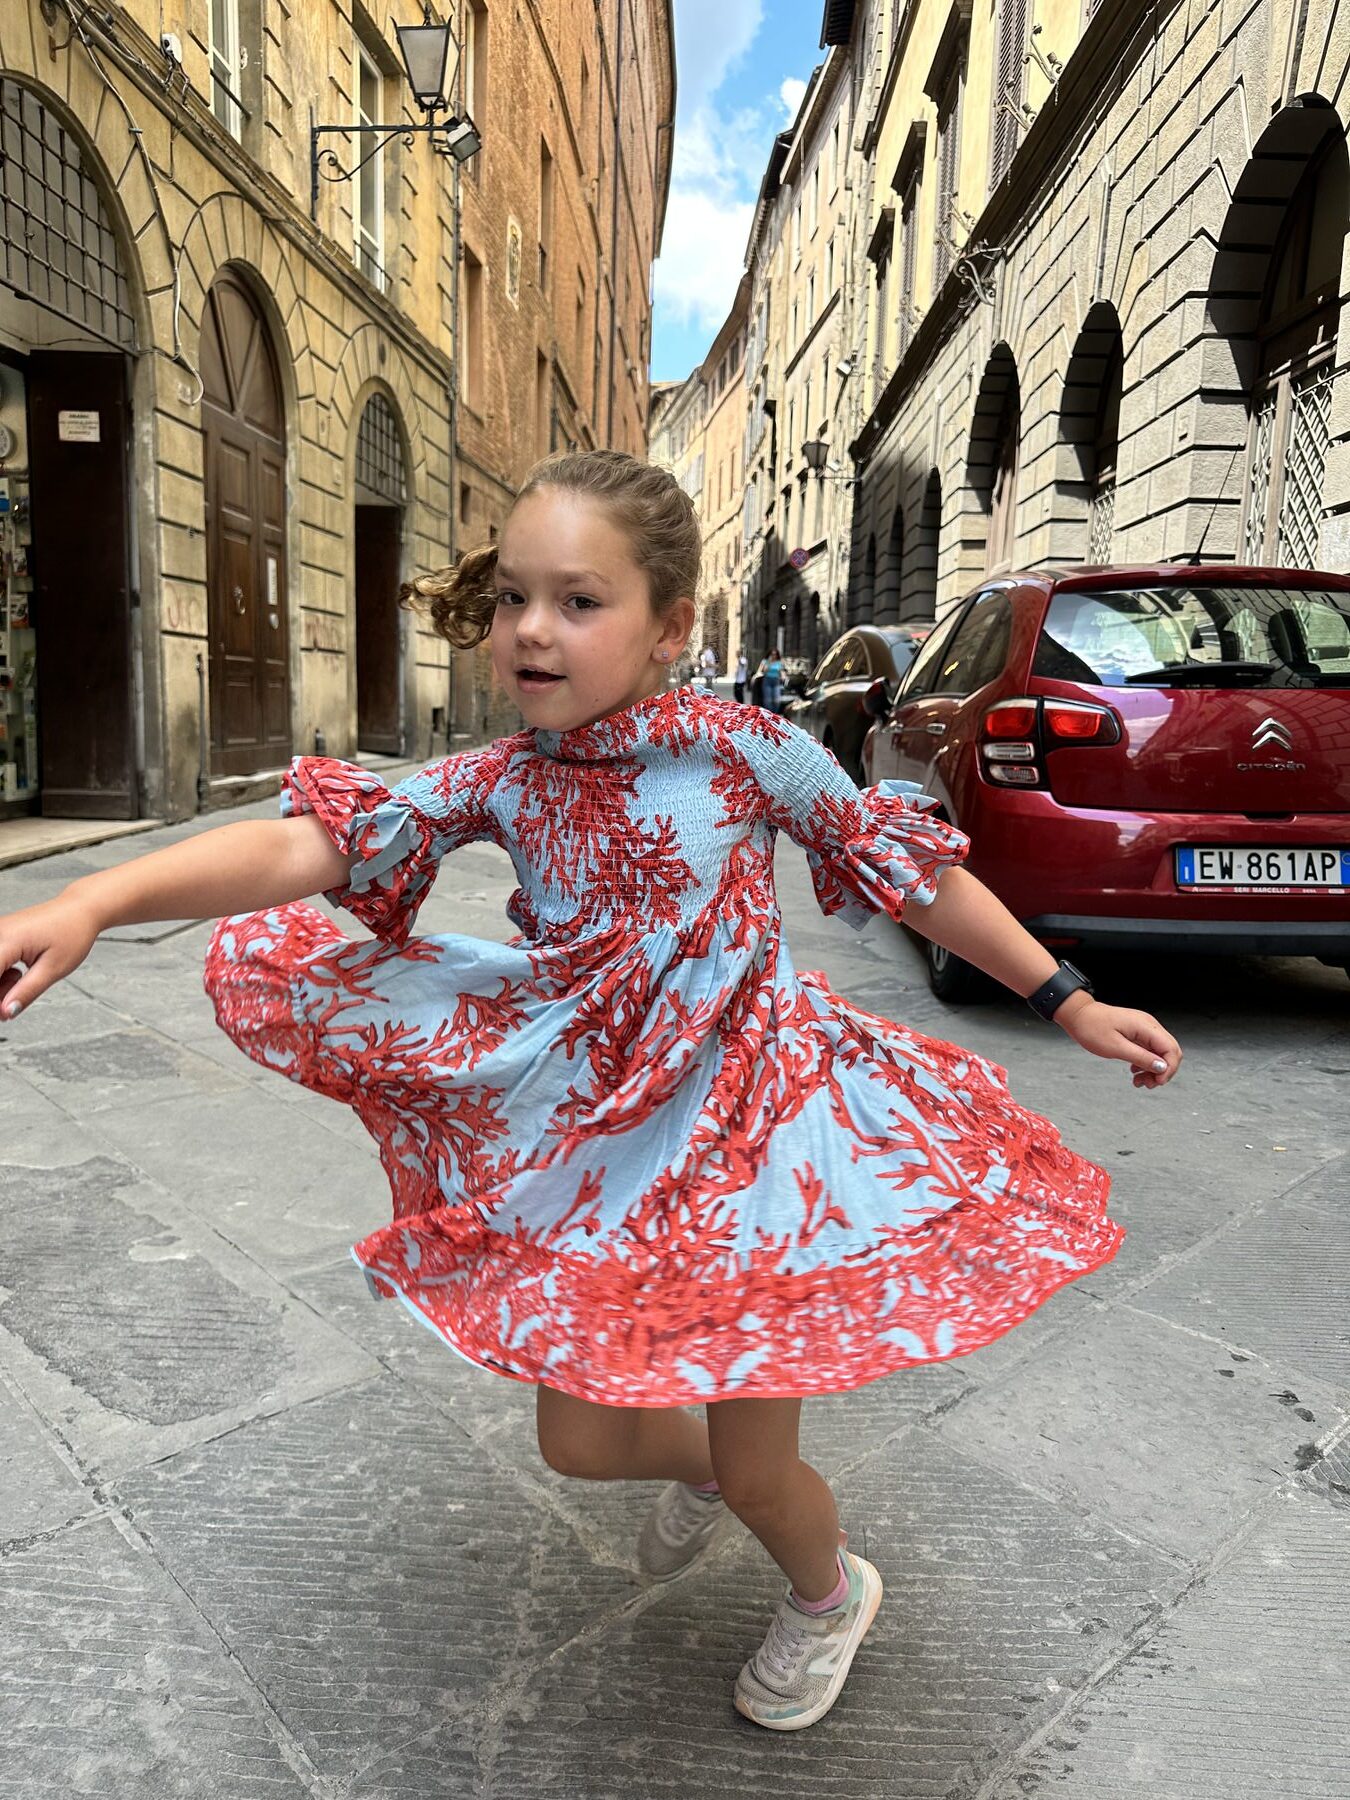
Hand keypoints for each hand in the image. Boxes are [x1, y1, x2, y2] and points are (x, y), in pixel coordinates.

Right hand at [0, 896, 100, 1019]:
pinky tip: (16, 973)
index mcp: (8, 939)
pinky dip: (0, 973)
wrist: (80, 910)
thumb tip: (7, 1011)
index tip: (4, 1012)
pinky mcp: (0, 934)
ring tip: (21, 980)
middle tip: (16, 1001)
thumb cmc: (73, 931)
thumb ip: (26, 992)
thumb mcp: (53, 969)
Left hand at [1054, 994, 1182, 1088]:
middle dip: (1162, 1071)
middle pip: (1170, 1052)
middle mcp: (1149, 1025)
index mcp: (1146, 1026)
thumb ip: (1141, 1057)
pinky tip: (1135, 1071)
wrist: (1079, 1016)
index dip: (1169, 1068)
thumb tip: (1162, 1067)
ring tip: (1139, 1081)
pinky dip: (1145, 1063)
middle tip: (1148, 1084)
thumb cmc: (1092, 1028)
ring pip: (1160, 1053)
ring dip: (1153, 1070)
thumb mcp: (1116, 1047)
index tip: (1157, 1082)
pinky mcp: (1138, 1033)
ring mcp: (1144, 1029)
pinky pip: (1149, 1050)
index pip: (1171, 1049)